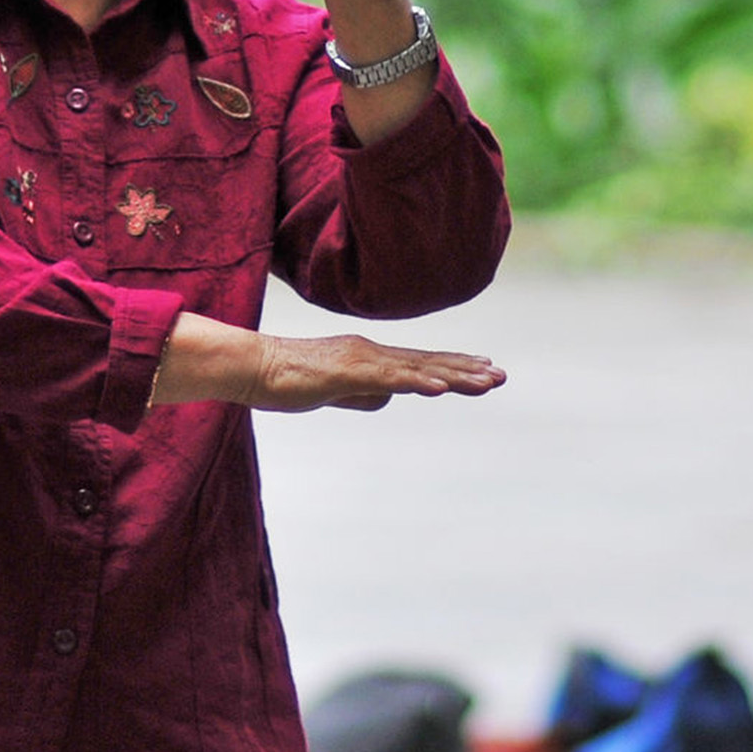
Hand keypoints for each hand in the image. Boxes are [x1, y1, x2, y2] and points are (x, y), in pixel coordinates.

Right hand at [152, 311, 504, 411]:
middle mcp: (371, 353)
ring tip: (486, 382)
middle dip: (466, 371)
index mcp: (368, 358)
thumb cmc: (285, 380)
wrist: (251, 367)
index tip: (484, 369)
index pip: (419, 363)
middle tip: (501, 376)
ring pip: (417, 370)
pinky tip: (441, 389)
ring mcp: (361, 361)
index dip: (453, 366)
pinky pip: (389, 380)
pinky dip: (417, 382)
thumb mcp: (333, 392)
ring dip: (454, 377)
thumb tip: (386, 399)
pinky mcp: (347, 372)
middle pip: (427, 363)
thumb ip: (360, 393)